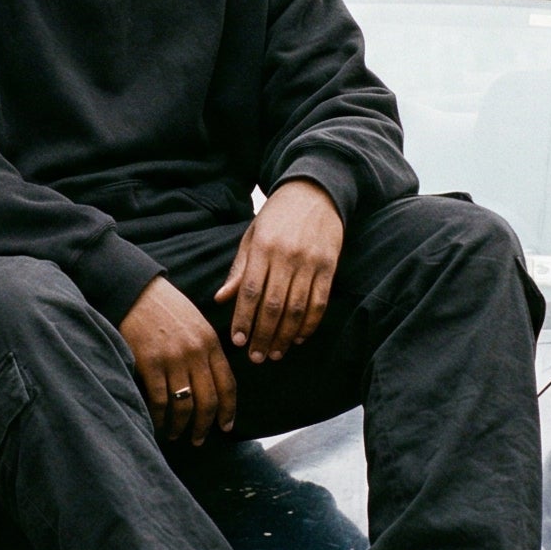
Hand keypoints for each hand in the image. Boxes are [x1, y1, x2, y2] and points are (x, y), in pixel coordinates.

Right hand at [119, 277, 235, 444]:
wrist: (135, 291)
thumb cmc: (164, 307)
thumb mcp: (196, 322)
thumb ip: (205, 349)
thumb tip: (210, 382)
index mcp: (211, 342)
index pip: (227, 384)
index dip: (228, 410)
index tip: (226, 426)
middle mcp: (195, 352)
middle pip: (208, 399)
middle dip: (205, 425)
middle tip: (199, 439)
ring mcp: (173, 358)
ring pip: (185, 404)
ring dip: (182, 426)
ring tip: (176, 434)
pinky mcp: (150, 362)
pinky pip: (160, 400)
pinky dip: (160, 417)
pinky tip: (158, 424)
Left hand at [215, 179, 343, 362]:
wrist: (316, 191)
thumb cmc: (277, 216)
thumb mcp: (252, 235)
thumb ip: (239, 269)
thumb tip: (220, 299)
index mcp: (263, 248)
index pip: (250, 291)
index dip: (243, 319)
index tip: (237, 342)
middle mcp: (287, 256)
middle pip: (273, 305)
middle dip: (263, 335)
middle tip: (256, 357)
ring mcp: (311, 262)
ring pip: (297, 308)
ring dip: (285, 335)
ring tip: (275, 353)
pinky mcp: (329, 266)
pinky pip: (319, 302)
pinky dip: (310, 324)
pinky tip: (298, 338)